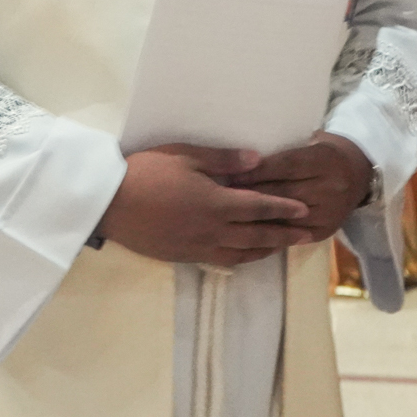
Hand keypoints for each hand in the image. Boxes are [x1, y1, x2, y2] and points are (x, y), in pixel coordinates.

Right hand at [96, 145, 311, 266]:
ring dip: (265, 250)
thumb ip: (224, 160)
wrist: (110, 203)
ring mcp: (198, 246)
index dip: (283, 208)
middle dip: (283, 234)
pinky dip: (241, 259)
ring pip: (241, 253)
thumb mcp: (185, 155)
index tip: (303, 210)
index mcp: (216, 202)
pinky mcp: (184, 256)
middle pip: (256, 235)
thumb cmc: (146, 172)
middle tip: (306, 235)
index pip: (259, 206)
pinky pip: (221, 261)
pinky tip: (246, 256)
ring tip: (282, 247)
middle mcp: (212, 229)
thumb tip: (258, 160)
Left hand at [233, 133, 376, 242]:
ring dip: (257, 216)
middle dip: (251, 195)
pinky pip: (293, 236)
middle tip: (222, 196)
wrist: (359, 172)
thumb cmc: (323, 151)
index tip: (230, 173)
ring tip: (230, 214)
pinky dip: (270, 233)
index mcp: (325, 159)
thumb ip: (283, 148)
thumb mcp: (309, 141)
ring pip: (287, 217)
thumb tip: (243, 155)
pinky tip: (248, 233)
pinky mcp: (326, 231)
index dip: (257, 171)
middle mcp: (330, 187)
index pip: (285, 166)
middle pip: (284, 193)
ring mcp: (330, 212)